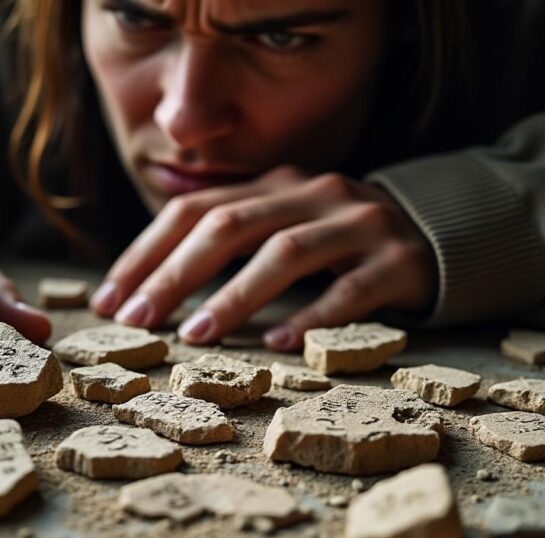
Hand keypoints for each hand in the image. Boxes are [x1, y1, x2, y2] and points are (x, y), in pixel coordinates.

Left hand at [90, 166, 434, 350]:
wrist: (433, 233)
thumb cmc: (336, 242)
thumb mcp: (280, 225)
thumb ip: (229, 238)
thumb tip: (149, 282)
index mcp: (272, 185)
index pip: (193, 211)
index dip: (147, 253)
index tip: (110, 299)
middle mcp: (311, 193)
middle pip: (230, 226)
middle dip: (175, 275)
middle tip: (138, 320)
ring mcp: (357, 223)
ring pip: (286, 253)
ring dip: (235, 296)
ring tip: (197, 335)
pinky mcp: (397, 260)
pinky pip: (351, 290)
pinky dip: (313, 317)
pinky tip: (281, 345)